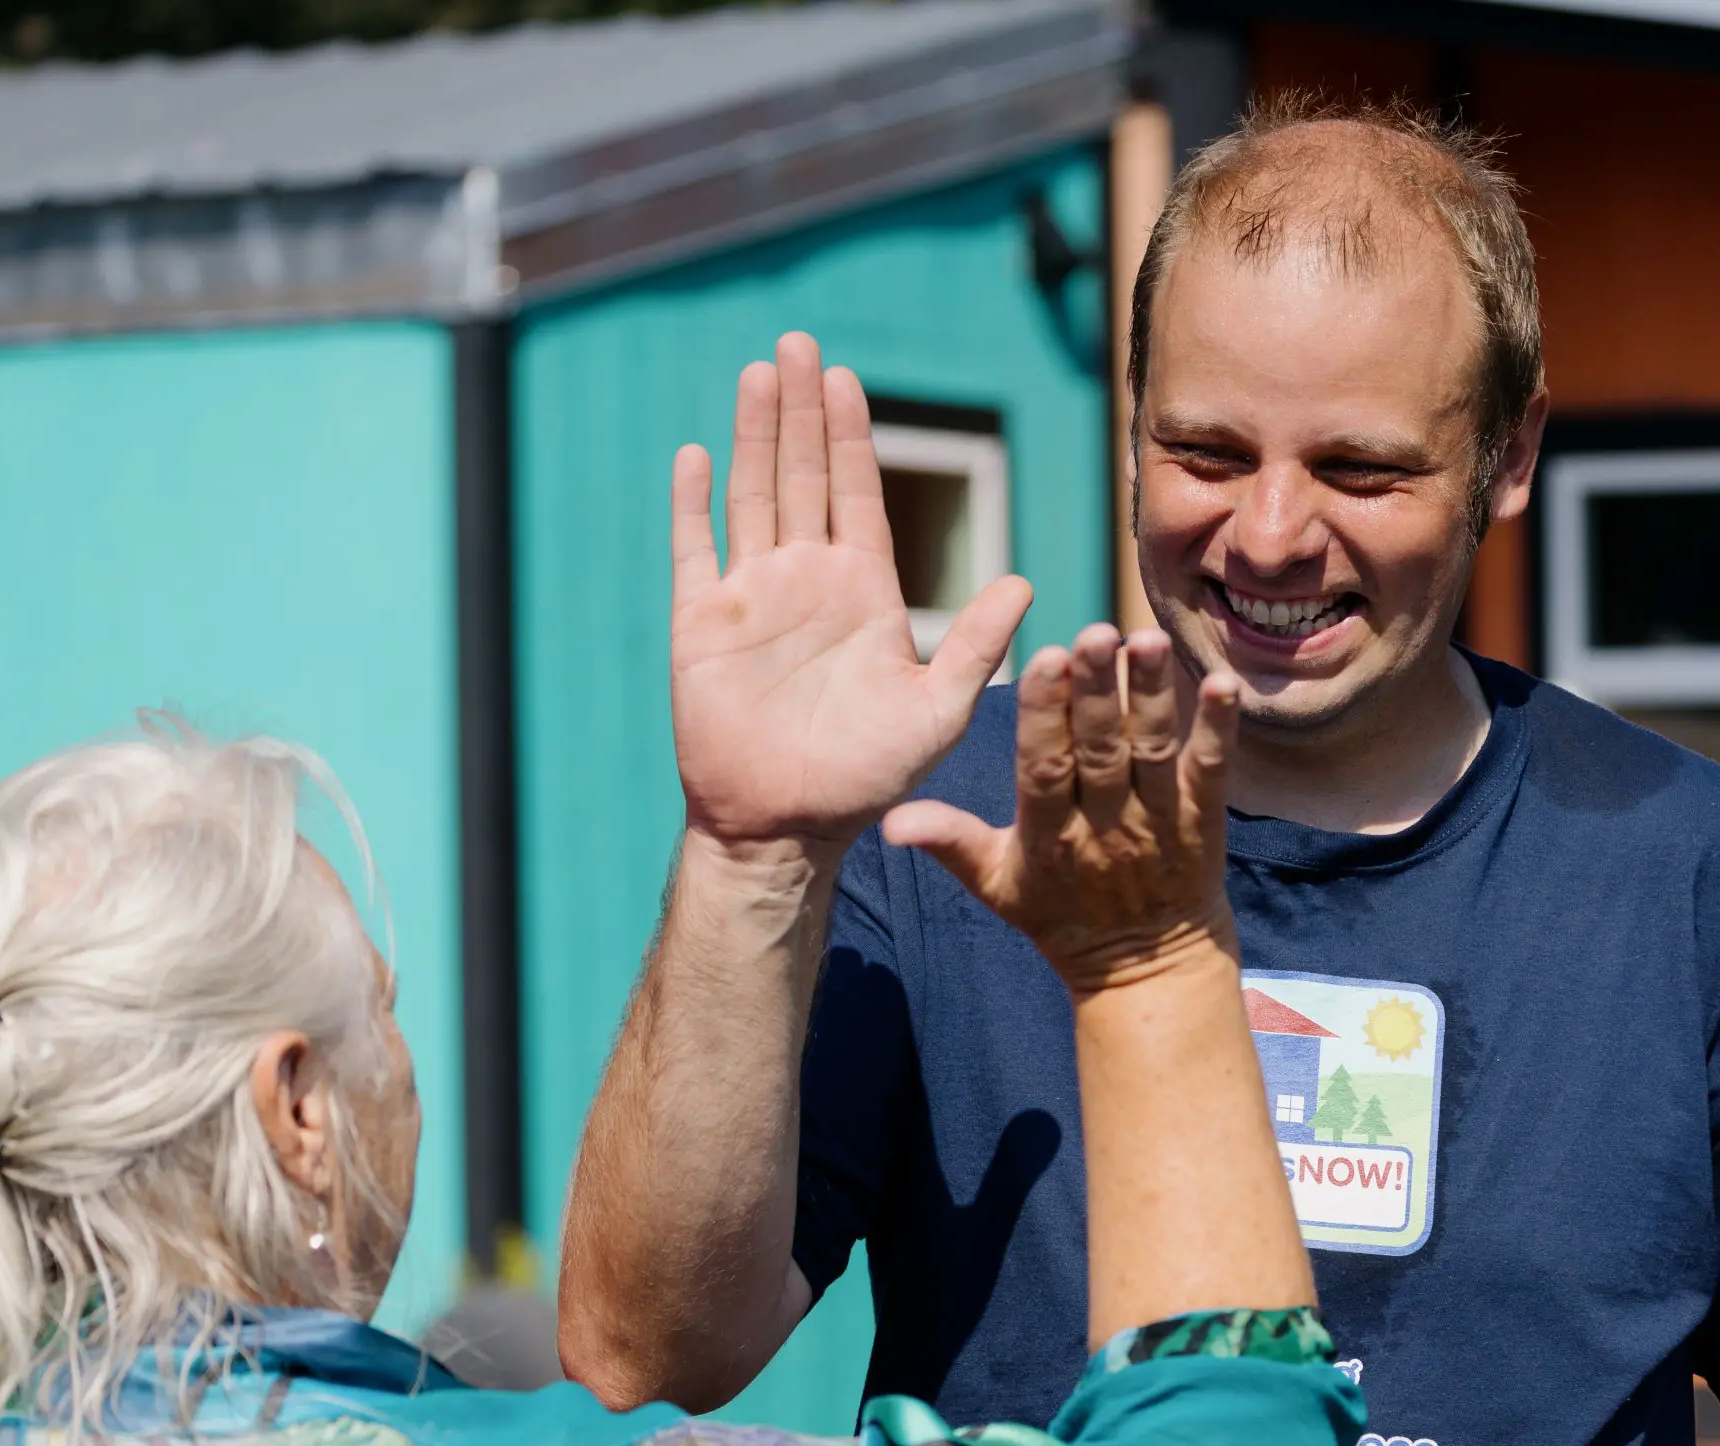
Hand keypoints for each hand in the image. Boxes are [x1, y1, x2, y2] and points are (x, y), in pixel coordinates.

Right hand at [670, 331, 1033, 853]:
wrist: (786, 828)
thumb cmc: (866, 779)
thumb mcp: (937, 711)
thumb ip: (974, 644)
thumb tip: (1025, 582)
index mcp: (862, 593)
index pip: (857, 495)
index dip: (850, 437)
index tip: (848, 379)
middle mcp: (806, 581)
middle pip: (801, 475)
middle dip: (801, 410)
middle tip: (800, 343)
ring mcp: (752, 598)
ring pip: (752, 495)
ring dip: (752, 434)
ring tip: (758, 373)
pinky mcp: (702, 623)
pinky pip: (695, 549)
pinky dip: (693, 503)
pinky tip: (696, 454)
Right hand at [883, 626, 1241, 989]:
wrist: (1147, 971)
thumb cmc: (1060, 916)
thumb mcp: (996, 885)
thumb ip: (949, 843)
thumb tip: (890, 823)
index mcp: (1048, 835)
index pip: (1044, 769)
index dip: (1046, 716)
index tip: (1045, 660)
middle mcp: (1105, 825)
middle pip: (1101, 751)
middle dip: (1098, 691)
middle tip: (1096, 633)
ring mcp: (1158, 821)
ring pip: (1154, 751)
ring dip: (1154, 694)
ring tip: (1150, 640)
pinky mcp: (1204, 820)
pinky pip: (1212, 770)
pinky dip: (1219, 728)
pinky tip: (1227, 685)